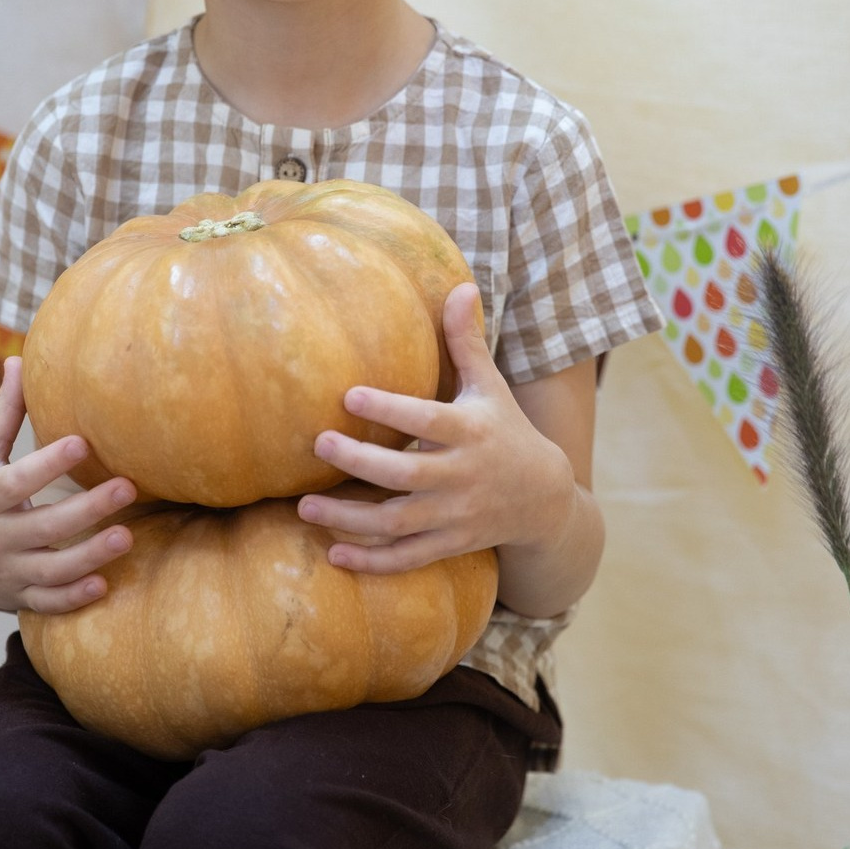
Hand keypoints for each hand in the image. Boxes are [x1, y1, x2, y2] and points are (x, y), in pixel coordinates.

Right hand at [0, 356, 136, 612]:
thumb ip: (4, 414)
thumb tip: (18, 358)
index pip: (18, 480)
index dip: (48, 464)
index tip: (83, 441)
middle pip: (44, 525)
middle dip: (87, 509)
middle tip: (128, 487)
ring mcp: (8, 570)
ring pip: (50, 569)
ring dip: (89, 556)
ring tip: (128, 537)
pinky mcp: (19, 595)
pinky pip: (47, 602)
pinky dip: (72, 598)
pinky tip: (104, 585)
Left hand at [296, 282, 574, 573]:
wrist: (546, 499)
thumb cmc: (505, 430)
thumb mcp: (489, 387)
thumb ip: (466, 342)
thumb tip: (459, 286)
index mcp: (470, 432)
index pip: (426, 419)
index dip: (390, 409)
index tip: (349, 395)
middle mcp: (462, 477)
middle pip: (406, 474)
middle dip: (361, 462)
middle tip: (319, 443)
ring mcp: (455, 517)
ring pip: (398, 523)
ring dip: (349, 520)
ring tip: (304, 508)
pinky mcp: (449, 545)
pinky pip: (408, 558)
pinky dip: (373, 562)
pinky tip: (334, 556)